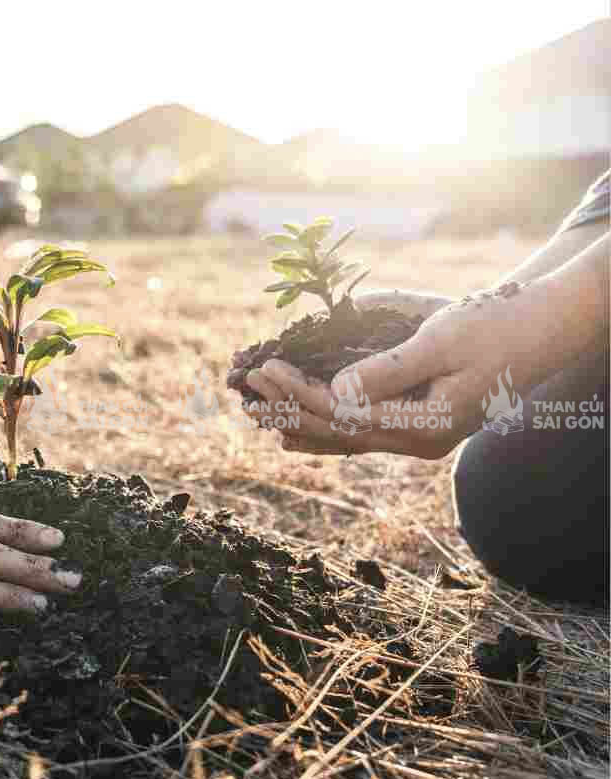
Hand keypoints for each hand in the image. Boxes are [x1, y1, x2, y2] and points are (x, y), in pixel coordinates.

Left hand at [245, 284, 531, 458]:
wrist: (539, 331)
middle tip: (247, 383)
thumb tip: (336, 390)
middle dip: (288, 407)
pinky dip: (322, 431)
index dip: (298, 392)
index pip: (343, 414)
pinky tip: (291, 435)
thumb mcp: (440, 342)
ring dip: (297, 423)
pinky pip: (359, 435)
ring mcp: (418, 440)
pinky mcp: (416, 427)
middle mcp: (418, 443)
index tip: (266, 367)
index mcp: (424, 426)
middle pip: (337, 431)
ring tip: (255, 412)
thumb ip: (389, 371)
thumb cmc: (493, 327)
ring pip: (344, 439)